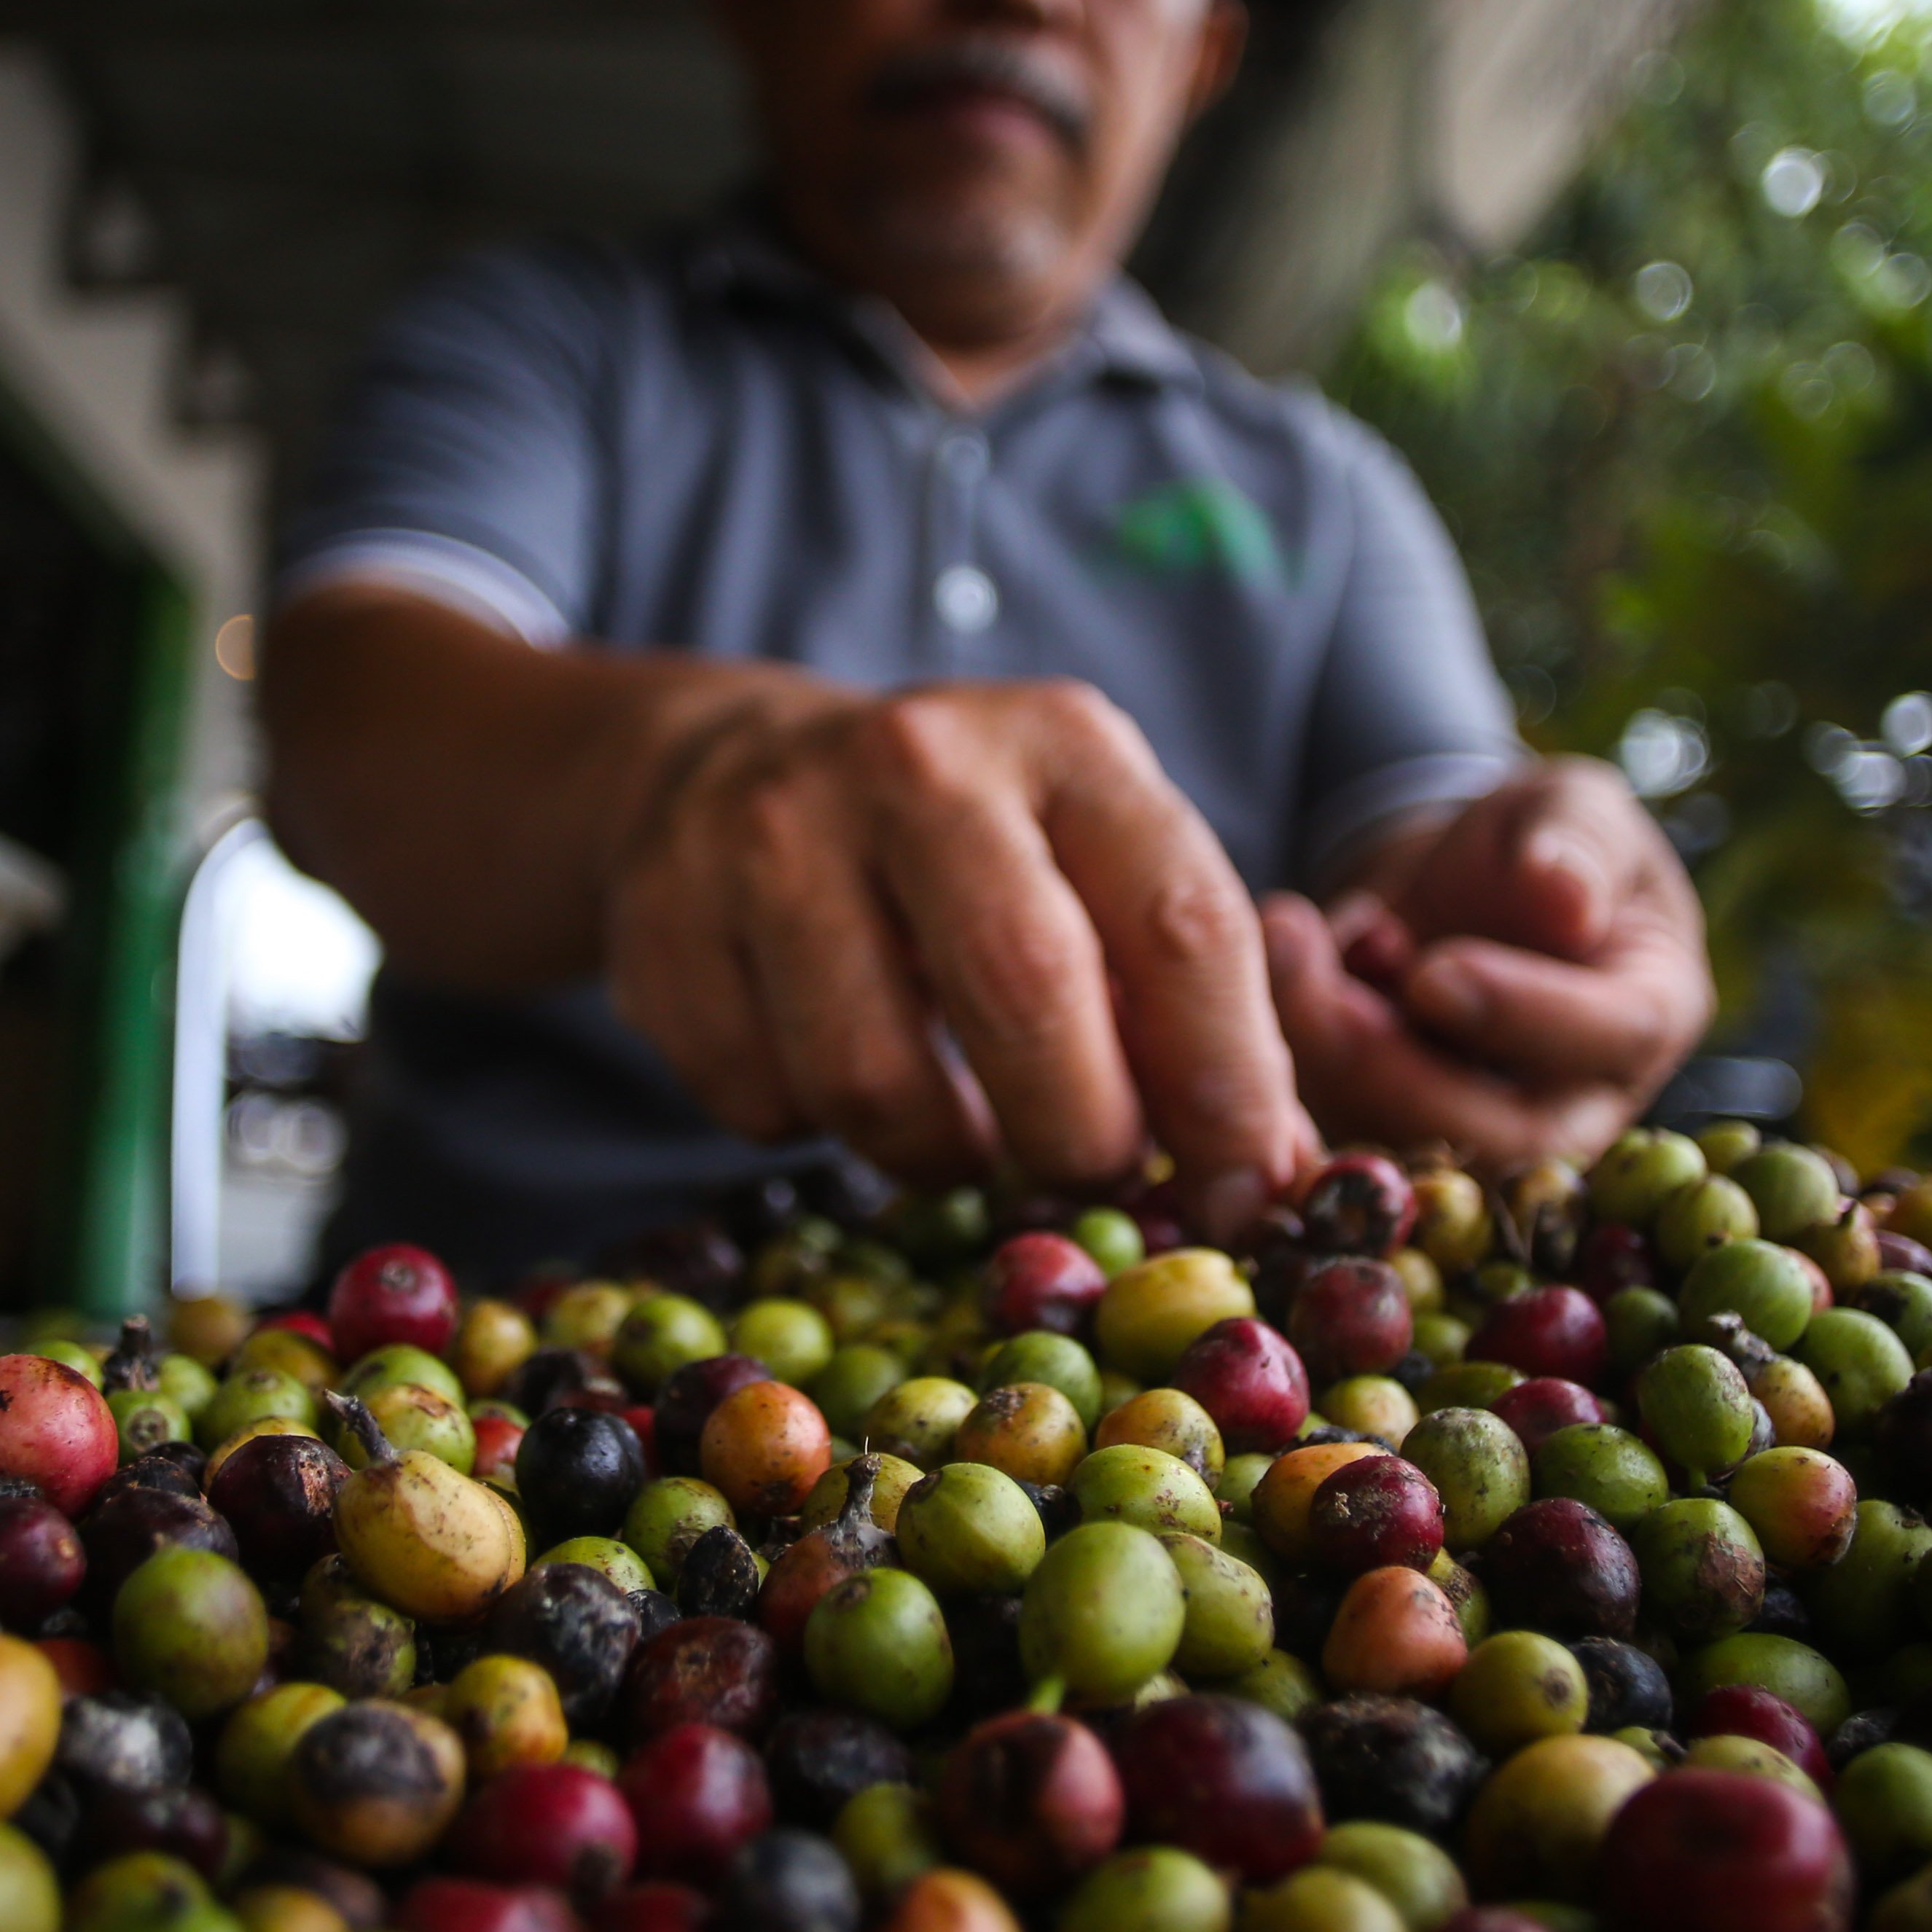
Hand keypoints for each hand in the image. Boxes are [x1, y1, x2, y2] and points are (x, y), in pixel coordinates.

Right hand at [604, 679, 1319, 1220]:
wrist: (724, 770)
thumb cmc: (967, 850)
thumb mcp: (1094, 869)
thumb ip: (1193, 1004)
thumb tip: (1269, 1177)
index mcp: (1064, 743)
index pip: (1182, 922)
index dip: (1229, 1081)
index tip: (1247, 1188)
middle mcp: (917, 763)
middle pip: (1026, 991)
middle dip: (1078, 1131)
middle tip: (1089, 1170)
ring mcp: (770, 834)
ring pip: (874, 1081)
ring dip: (937, 1151)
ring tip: (958, 1123)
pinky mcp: (662, 922)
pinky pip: (763, 1104)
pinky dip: (812, 1129)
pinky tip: (832, 1065)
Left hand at [1262, 756, 1709, 1163]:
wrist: (1457, 882)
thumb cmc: (1536, 840)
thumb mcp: (1568, 805)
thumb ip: (1575, 840)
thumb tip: (1566, 898)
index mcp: (1650, 1011)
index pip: (1612, 1039)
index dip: (1520, 1014)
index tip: (1431, 970)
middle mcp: (1581, 1099)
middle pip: (1501, 1137)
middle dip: (1394, 1068)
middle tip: (1316, 979)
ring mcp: (1487, 1134)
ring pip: (1405, 1149)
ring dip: (1325, 1060)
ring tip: (1286, 945)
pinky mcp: (1400, 1139)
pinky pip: (1339, 1134)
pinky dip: (1293, 1058)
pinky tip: (1282, 965)